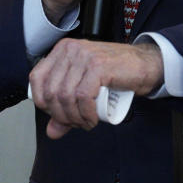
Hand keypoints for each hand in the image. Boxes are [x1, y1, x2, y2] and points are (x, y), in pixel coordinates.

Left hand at [29, 39, 163, 138]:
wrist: (145, 65)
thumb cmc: (115, 74)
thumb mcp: (85, 90)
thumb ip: (66, 110)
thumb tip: (52, 132)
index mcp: (62, 50)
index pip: (37, 79)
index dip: (43, 104)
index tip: (59, 115)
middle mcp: (71, 49)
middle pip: (51, 92)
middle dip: (61, 116)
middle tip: (76, 123)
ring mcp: (85, 56)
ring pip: (66, 96)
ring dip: (74, 118)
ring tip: (86, 123)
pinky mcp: (98, 66)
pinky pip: (83, 97)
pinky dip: (86, 114)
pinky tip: (92, 120)